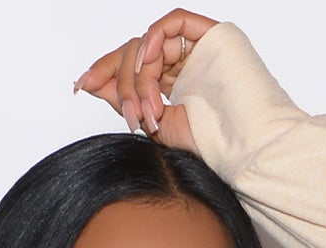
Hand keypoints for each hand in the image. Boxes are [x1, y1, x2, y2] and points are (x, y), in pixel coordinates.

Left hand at [74, 11, 219, 153]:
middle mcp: (187, 64)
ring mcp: (200, 49)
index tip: (81, 85)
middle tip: (129, 116)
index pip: (134, 68)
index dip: (106, 72)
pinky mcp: (213, 35)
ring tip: (151, 111)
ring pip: (150, 44)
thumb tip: (89, 81)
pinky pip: (172, 22)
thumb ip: (124, 100)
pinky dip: (153, 40)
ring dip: (140, 77)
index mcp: (177, 86)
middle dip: (121, 82)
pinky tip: (148, 64)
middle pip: (136, 55)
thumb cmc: (211, 147)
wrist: (245, 148)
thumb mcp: (155, 126)